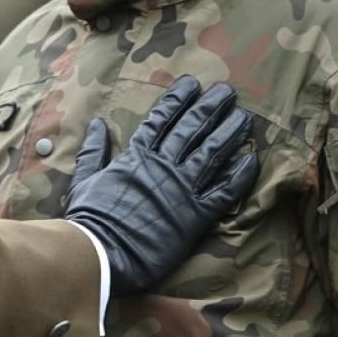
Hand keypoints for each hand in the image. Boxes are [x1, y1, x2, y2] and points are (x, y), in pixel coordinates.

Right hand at [63, 75, 257, 297]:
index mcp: (136, 157)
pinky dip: (240, 176)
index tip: (192, 83)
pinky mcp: (196, 215)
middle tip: (227, 91)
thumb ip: (93, 150)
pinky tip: (253, 160)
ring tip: (245, 117)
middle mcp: (162, 166)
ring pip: (212, 153)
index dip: (178, 99)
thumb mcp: (84, 180)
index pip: (161, 119)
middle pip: (192, 129)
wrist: (101, 253)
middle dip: (210, 107)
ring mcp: (181, 189)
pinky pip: (225, 191)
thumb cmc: (90, 220)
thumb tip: (97, 123)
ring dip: (230, 132)